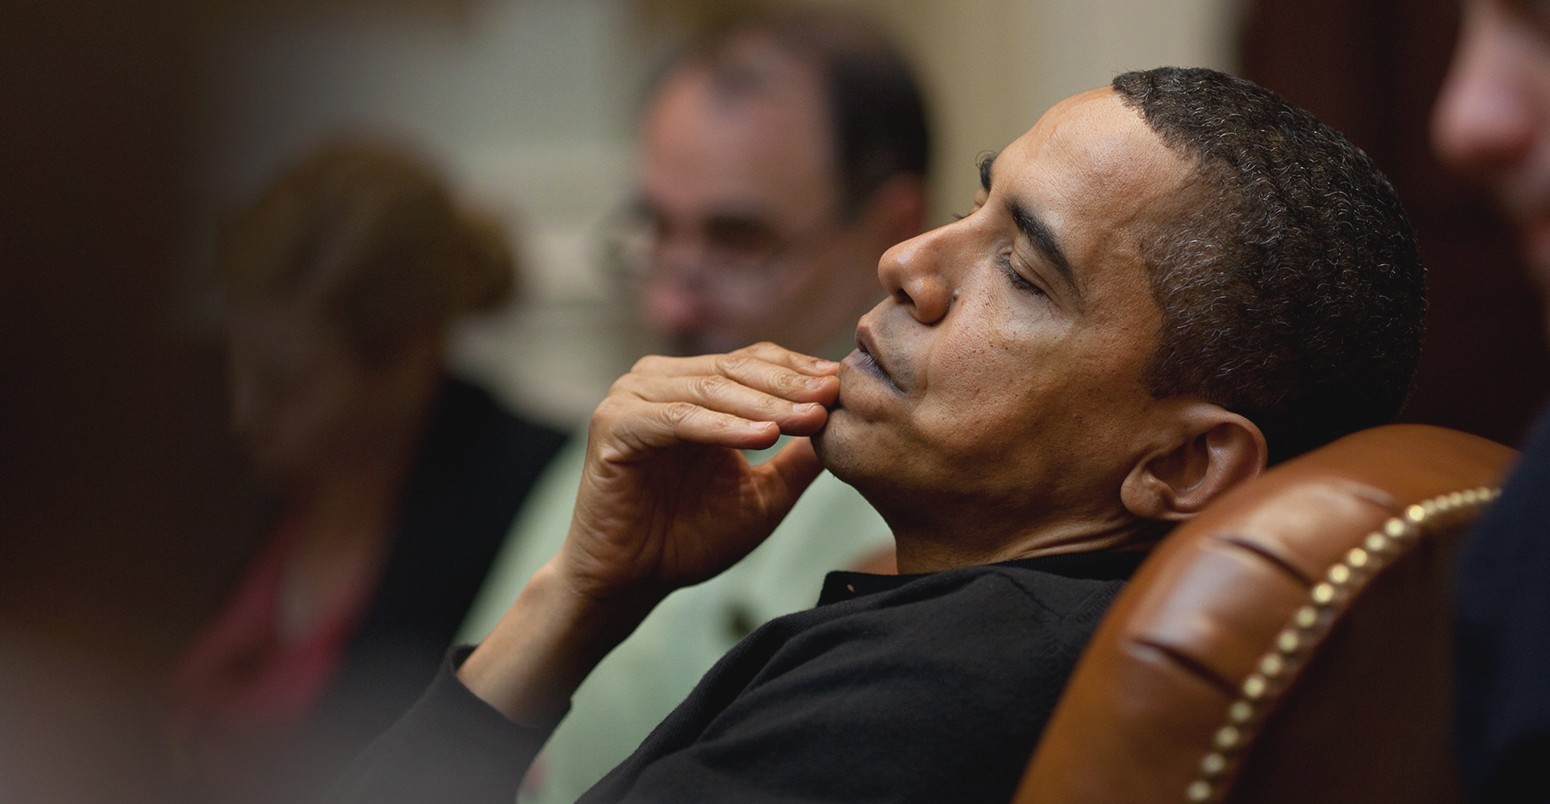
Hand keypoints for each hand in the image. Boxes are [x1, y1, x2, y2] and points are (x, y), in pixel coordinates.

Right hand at [458, 343, 838, 725]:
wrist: (630, 582)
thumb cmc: (689, 539)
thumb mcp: (762, 495)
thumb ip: (798, 460)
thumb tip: (847, 427)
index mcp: (692, 387)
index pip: (754, 361)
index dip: (800, 372)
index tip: (844, 387)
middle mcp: (660, 381)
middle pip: (737, 367)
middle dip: (790, 385)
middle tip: (832, 396)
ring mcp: (633, 398)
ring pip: (712, 389)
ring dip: (764, 404)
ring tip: (809, 418)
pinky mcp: (614, 424)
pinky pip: (679, 420)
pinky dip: (723, 428)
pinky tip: (763, 437)